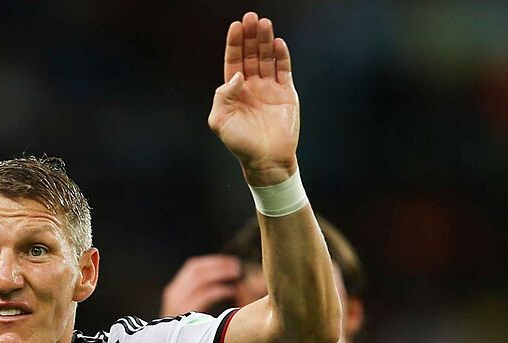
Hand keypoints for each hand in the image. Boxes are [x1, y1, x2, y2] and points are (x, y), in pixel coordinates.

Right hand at [161, 255, 241, 315]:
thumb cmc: (188, 338)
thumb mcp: (193, 315)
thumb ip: (207, 299)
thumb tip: (235, 288)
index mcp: (174, 292)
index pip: (193, 267)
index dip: (213, 262)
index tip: (230, 262)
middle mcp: (173, 294)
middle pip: (197, 269)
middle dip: (219, 265)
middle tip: (237, 267)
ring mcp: (176, 303)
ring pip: (200, 278)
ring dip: (220, 273)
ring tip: (237, 274)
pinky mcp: (184, 313)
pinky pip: (205, 294)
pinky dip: (219, 289)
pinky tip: (232, 291)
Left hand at [208, 12, 299, 186]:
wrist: (267, 160)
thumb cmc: (241, 144)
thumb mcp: (220, 122)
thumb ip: (222, 96)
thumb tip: (237, 75)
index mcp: (234, 91)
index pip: (234, 61)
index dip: (235, 43)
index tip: (236, 26)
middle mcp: (252, 86)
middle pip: (251, 54)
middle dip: (250, 36)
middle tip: (252, 17)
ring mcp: (270, 89)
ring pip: (267, 58)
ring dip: (265, 41)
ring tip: (265, 23)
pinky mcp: (286, 94)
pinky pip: (284, 70)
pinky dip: (282, 56)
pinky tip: (278, 43)